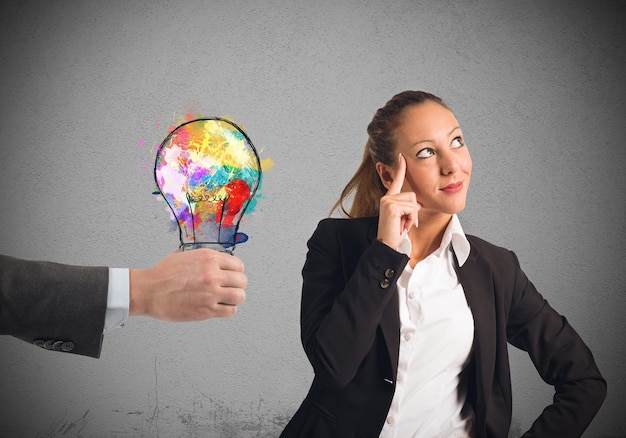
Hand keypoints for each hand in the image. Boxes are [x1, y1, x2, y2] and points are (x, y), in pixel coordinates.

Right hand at [129, 249, 246, 320]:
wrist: (149, 291)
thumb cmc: (162, 275)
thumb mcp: (184, 255)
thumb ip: (202, 258)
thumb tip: (214, 261)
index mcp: (209, 258)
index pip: (238, 265)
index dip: (235, 271)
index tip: (231, 275)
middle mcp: (213, 275)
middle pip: (242, 281)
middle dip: (236, 284)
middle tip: (229, 287)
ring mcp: (211, 293)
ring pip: (240, 296)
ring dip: (235, 297)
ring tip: (227, 298)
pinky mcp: (207, 310)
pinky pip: (230, 311)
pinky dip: (228, 309)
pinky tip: (220, 307)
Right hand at [377, 154, 419, 248]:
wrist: (387, 245)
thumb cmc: (395, 233)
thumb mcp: (404, 217)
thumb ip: (409, 207)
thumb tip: (417, 204)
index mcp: (389, 198)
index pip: (396, 181)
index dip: (400, 168)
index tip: (402, 157)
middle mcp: (387, 197)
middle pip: (412, 195)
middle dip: (413, 210)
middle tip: (404, 222)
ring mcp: (388, 201)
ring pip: (413, 202)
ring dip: (412, 216)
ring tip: (403, 224)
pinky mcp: (391, 206)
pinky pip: (411, 209)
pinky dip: (411, 219)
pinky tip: (402, 225)